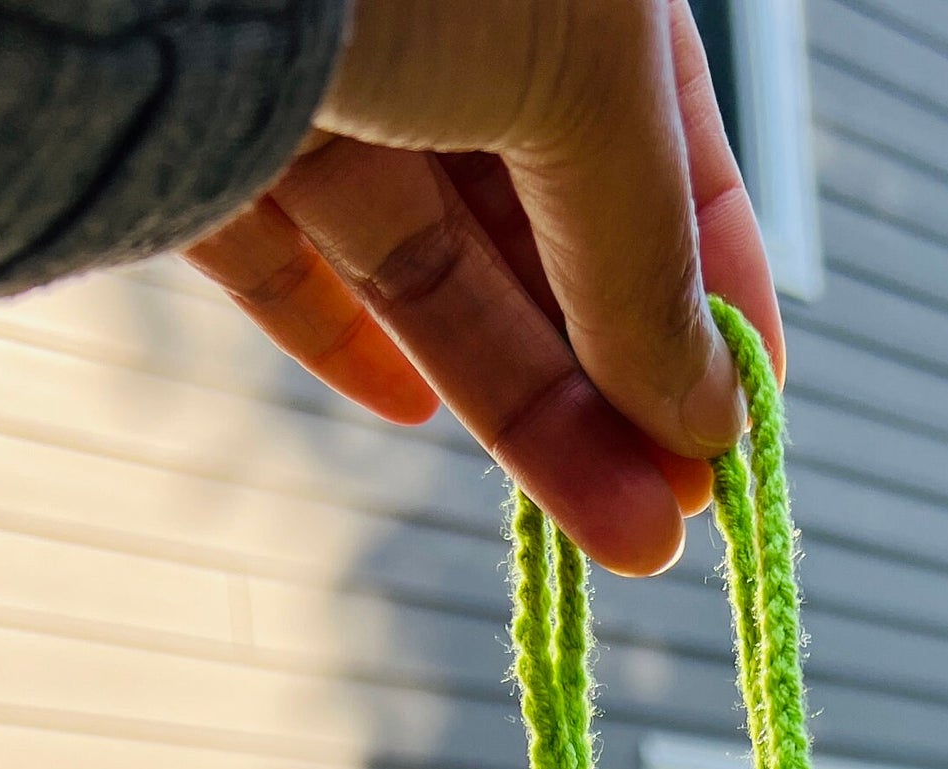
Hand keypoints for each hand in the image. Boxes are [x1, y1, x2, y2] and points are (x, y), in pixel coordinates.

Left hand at [185, 0, 784, 575]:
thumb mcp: (585, 87)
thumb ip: (648, 256)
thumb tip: (714, 412)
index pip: (667, 141)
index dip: (714, 290)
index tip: (742, 425)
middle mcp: (444, 8)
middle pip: (548, 226)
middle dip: (622, 382)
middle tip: (676, 514)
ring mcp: (322, 60)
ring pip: (428, 259)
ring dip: (528, 407)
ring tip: (617, 536)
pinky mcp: (204, 122)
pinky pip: (281, 250)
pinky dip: (342, 336)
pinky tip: (412, 412)